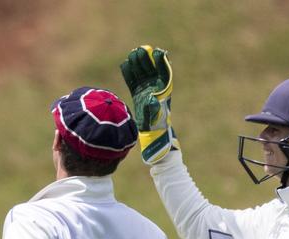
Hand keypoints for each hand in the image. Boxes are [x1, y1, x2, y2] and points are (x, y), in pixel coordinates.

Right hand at [119, 45, 178, 163]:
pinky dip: (129, 73)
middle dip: (147, 60)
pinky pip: (133, 81)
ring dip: (138, 64)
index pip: (163, 74)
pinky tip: (125, 64)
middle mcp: (156, 90)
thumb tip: (150, 98)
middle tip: (141, 50)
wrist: (152, 138)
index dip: (161, 63)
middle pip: (152, 71)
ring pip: (142, 74)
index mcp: (163, 93)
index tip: (158, 52)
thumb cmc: (157, 130)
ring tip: (133, 53)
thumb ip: (153, 109)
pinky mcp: (137, 95)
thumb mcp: (156, 120)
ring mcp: (146, 91)